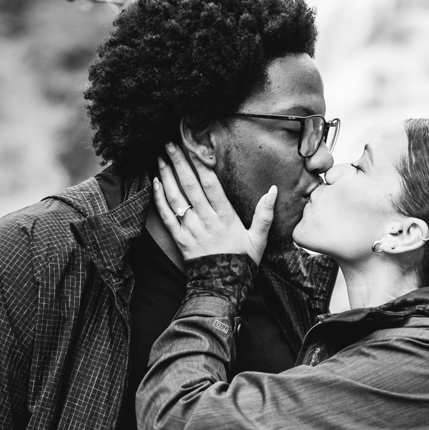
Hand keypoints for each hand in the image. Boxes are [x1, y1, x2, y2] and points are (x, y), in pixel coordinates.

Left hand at [153, 143, 274, 265]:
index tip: (193, 146)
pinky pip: (167, 216)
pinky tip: (155, 183)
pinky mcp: (179, 239)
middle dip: (179, 163)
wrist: (224, 286)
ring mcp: (191, 230)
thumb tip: (272, 190)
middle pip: (191, 186)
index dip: (200, 164)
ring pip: (176, 198)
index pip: (211, 185)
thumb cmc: (242, 261)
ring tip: (160, 157)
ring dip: (167, 176)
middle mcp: (206, 221)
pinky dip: (159, 199)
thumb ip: (265, 214)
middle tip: (169, 143)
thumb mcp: (259, 239)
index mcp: (226, 217)